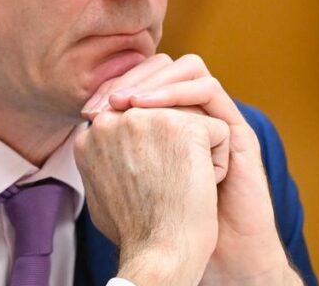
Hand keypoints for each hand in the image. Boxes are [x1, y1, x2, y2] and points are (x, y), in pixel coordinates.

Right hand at [74, 107, 228, 285]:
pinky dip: (218, 163)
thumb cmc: (136, 231)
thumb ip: (105, 156)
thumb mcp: (103, 186)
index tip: (151, 188)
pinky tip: (200, 187)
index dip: (153, 156)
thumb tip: (114, 146)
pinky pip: (219, 133)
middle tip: (166, 189)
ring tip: (181, 187)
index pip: (140, 124)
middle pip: (166, 118)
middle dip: (173, 151)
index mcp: (93, 133)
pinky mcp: (185, 126)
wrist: (159, 255)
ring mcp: (148, 118)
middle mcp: (115, 119)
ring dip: (193, 155)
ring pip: (192, 124)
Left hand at [87, 54, 303, 284]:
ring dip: (155, 80)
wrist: (202, 252)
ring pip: (189, 68)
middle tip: (106, 100)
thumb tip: (83, 131)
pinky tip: (148, 109)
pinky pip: (209, 89)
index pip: (144, 79)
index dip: (114, 85)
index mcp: (170, 122)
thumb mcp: (128, 184)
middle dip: (132, 76)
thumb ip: (113, 156)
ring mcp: (216, 120)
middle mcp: (194, 116)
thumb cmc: (163, 227)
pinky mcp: (236, 129)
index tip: (87, 109)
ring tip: (128, 102)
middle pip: (165, 66)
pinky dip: (177, 92)